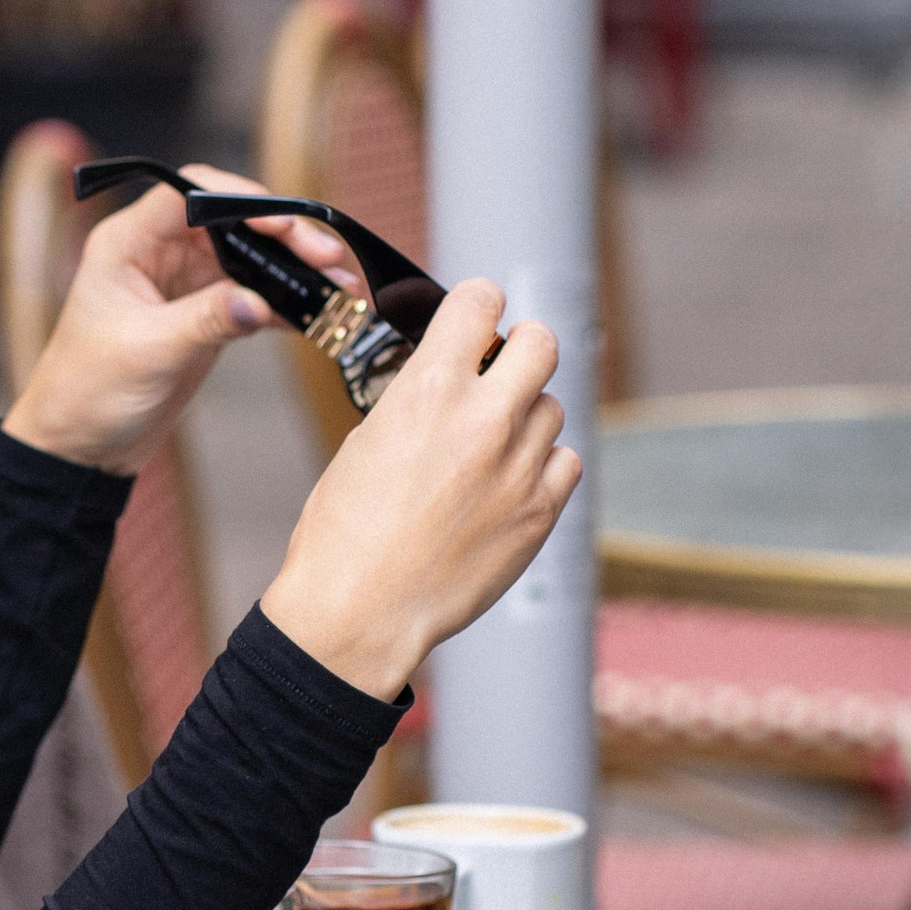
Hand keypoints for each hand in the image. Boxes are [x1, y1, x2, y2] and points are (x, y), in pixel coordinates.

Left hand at [0, 166, 357, 477]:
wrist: (82, 446)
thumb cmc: (88, 392)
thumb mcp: (149, 352)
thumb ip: (206, 320)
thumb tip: (257, 301)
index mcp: (127, 243)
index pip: (189, 194)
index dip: (239, 199)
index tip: (281, 224)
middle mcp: (157, 253)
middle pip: (230, 221)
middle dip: (282, 235)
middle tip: (326, 256)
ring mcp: (184, 283)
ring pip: (249, 257)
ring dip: (293, 268)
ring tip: (339, 285)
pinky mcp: (204, 315)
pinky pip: (253, 295)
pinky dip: (287, 303)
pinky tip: (318, 313)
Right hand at [259, 283, 581, 698]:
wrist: (360, 609)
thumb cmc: (344, 531)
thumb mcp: (367, 439)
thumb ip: (420, 398)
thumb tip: (451, 377)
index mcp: (430, 389)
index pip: (480, 301)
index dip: (477, 304)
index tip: (474, 320)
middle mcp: (484, 418)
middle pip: (541, 342)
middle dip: (521, 346)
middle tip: (504, 365)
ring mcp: (520, 466)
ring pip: (552, 406)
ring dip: (526, 414)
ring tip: (489, 446)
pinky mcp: (540, 511)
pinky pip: (565, 461)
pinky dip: (543, 464)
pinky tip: (509, 482)